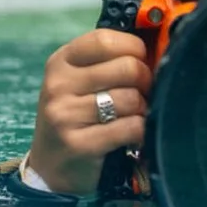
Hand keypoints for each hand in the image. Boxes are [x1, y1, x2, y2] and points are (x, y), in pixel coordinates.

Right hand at [26, 29, 151, 195]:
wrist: (49, 166)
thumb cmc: (75, 115)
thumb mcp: (79, 81)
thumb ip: (108, 61)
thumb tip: (156, 44)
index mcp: (60, 62)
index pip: (105, 39)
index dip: (134, 48)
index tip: (139, 61)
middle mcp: (58, 85)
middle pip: (127, 67)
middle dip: (145, 80)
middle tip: (141, 93)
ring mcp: (65, 115)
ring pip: (131, 99)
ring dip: (142, 109)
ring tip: (133, 116)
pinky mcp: (78, 144)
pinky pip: (130, 127)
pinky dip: (140, 131)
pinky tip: (133, 135)